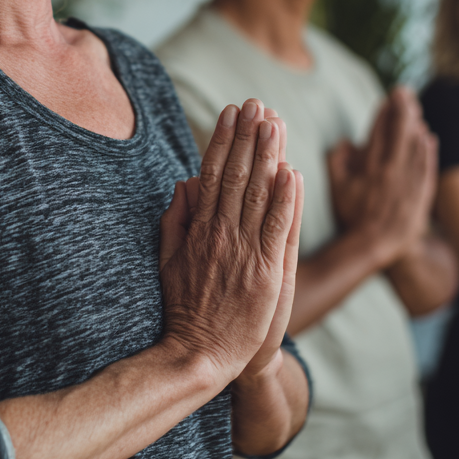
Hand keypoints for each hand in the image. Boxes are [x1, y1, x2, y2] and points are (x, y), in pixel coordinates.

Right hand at [158, 99, 300, 381]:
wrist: (199, 354)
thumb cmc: (184, 308)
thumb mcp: (168, 259)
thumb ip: (175, 220)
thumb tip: (183, 183)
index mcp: (199, 229)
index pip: (212, 174)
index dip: (223, 141)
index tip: (232, 113)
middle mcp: (220, 234)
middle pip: (236, 175)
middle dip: (247, 137)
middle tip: (256, 104)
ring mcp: (243, 252)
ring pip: (257, 194)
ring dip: (267, 155)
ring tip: (274, 123)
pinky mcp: (265, 272)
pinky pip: (276, 228)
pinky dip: (284, 199)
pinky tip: (291, 171)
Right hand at [326, 87, 437, 268]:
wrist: (376, 245)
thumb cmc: (352, 215)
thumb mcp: (336, 187)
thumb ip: (337, 161)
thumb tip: (346, 142)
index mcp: (369, 167)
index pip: (377, 133)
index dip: (383, 114)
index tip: (387, 99)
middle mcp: (391, 171)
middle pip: (398, 134)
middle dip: (401, 110)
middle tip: (403, 91)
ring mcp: (409, 182)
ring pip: (414, 147)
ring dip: (415, 124)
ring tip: (415, 107)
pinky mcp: (422, 194)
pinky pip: (427, 168)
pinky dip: (428, 152)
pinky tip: (429, 138)